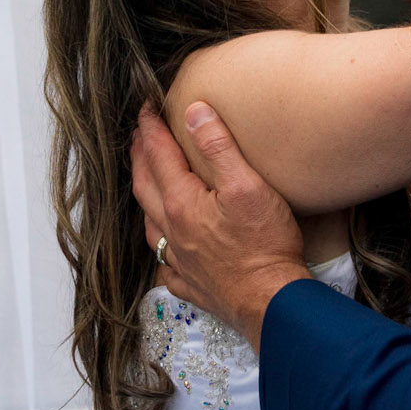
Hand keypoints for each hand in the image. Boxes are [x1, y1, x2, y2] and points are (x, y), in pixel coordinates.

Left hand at [131, 102, 306, 349]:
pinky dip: (161, 246)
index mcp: (182, 203)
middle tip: (139, 136)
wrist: (271, 302)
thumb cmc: (264, 244)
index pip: (159, 155)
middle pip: (145, 186)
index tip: (145, 107)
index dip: (150, 128)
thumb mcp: (247, 186)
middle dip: (140, 157)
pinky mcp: (192, 283)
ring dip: (145, 197)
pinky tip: (166, 246)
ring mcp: (179, 259)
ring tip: (147, 182)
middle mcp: (172, 231)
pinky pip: (165, 262)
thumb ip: (218, 148)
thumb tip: (193, 113)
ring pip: (149, 223)